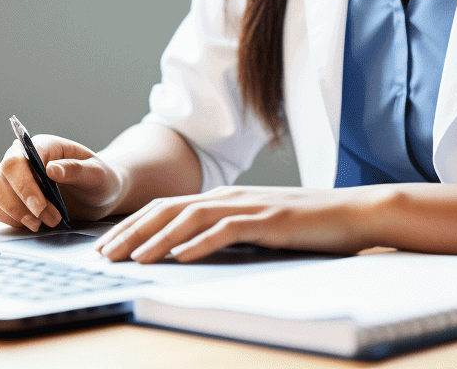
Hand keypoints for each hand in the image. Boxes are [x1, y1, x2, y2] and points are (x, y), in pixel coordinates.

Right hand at [0, 135, 125, 231]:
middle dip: (20, 204)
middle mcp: (22, 156)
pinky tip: (28, 223)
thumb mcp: (98, 175)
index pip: (20, 158)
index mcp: (44, 145)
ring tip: (40, 224)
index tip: (40, 208)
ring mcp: (10, 175)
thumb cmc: (99, 181)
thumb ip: (78, 170)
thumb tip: (52, 169)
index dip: (25, 185)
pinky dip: (4, 217)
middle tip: (49, 220)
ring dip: (11, 212)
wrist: (96, 197)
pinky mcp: (5, 194)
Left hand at [93, 185, 386, 262]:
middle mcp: (228, 196)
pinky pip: (227, 231)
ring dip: (157, 239)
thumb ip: (223, 232)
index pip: (164, 208)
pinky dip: (200, 242)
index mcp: (221, 197)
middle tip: (103, 255)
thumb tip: (184, 251)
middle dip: (131, 232)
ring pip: (189, 218)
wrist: (353, 212)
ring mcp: (248, 206)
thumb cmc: (305, 224)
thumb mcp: (255, 226)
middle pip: (167, 210)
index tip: (106, 246)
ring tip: (132, 258)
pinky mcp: (268, 221)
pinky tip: (180, 256)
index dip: (132, 226)